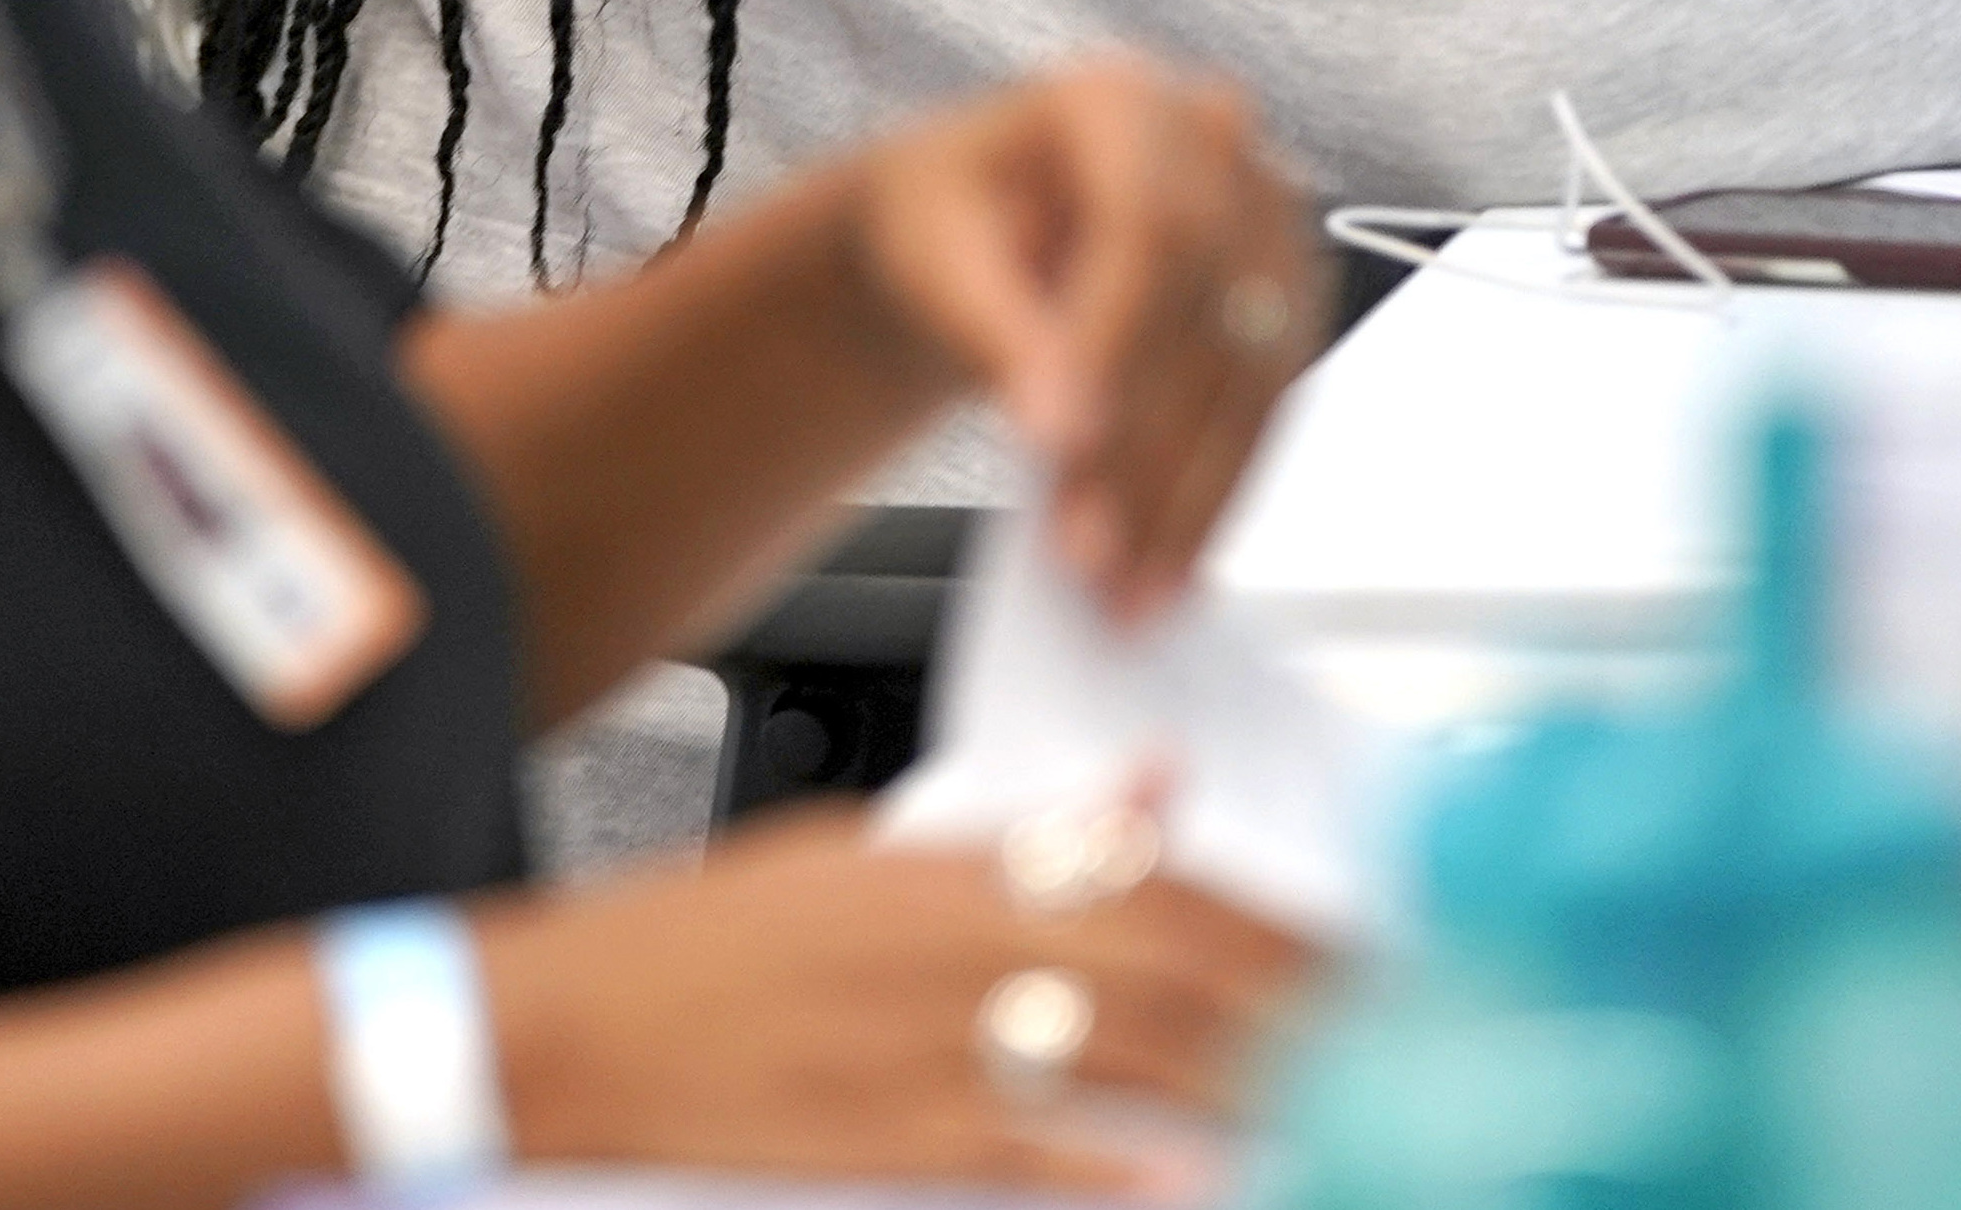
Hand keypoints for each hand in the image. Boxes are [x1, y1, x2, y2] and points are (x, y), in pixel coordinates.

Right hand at [475, 806, 1318, 1191]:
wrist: (565, 1022)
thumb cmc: (704, 938)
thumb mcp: (861, 848)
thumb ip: (1016, 825)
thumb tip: (1148, 789)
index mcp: (948, 858)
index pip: (1154, 872)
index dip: (1272, 913)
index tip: (1360, 945)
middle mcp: (948, 940)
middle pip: (1171, 962)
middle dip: (1298, 996)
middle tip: (1395, 1030)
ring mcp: (920, 1041)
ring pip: (1127, 1054)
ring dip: (1246, 1079)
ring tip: (1338, 1099)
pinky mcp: (885, 1133)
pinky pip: (1029, 1149)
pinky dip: (1117, 1164)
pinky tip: (1194, 1175)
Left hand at [839, 56, 1323, 620]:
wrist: (980, 236)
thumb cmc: (948, 225)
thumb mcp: (937, 259)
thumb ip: (998, 333)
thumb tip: (1061, 426)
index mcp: (1119, 100)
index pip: (1147, 224)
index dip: (1116, 343)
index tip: (1066, 447)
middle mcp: (1217, 147)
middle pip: (1208, 308)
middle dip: (1149, 448)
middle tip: (1090, 557)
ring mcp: (1268, 224)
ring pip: (1252, 374)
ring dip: (1192, 495)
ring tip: (1127, 590)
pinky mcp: (1285, 306)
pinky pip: (1265, 411)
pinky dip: (1215, 495)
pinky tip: (1168, 563)